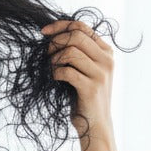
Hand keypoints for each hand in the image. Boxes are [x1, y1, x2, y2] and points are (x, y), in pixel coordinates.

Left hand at [42, 19, 114, 137]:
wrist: (95, 124)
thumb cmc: (84, 95)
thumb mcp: (86, 69)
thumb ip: (78, 50)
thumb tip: (52, 33)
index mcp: (106, 52)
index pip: (81, 27)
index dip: (60, 26)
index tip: (44, 32)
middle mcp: (107, 60)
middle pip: (76, 36)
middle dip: (56, 42)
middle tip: (47, 53)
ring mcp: (101, 74)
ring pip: (71, 52)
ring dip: (55, 58)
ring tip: (52, 68)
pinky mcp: (92, 88)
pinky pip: (67, 71)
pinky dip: (56, 72)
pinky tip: (55, 79)